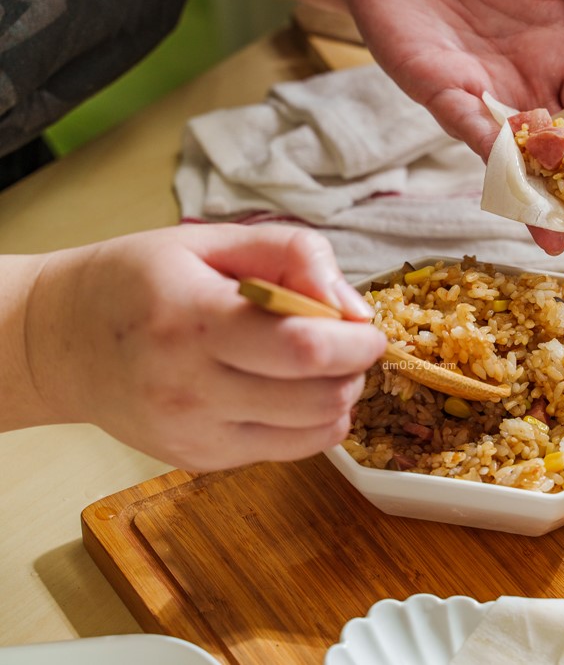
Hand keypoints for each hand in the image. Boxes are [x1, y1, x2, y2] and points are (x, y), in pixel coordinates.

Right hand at [23, 224, 385, 470]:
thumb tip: (352, 306)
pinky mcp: (201, 460)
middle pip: (319, 397)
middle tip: (347, 344)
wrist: (59, 342)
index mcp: (190, 320)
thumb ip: (290, 255)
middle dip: (355, 369)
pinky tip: (291, 391)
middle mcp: (189, 388)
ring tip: (319, 365)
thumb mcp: (208, 241)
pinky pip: (289, 449)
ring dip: (339, 396)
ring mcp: (194, 434)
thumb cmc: (135, 281)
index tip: (366, 328)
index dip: (356, 342)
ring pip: (313, 431)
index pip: (303, 346)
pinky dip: (311, 421)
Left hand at [343, 0, 563, 254]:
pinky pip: (465, 123)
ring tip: (551, 233)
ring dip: (531, 192)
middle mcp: (525, 84)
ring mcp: (482, 91)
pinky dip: (486, 146)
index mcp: (563, 58)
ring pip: (513, 151)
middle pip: (558, 146)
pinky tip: (506, 174)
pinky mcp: (436, 86)